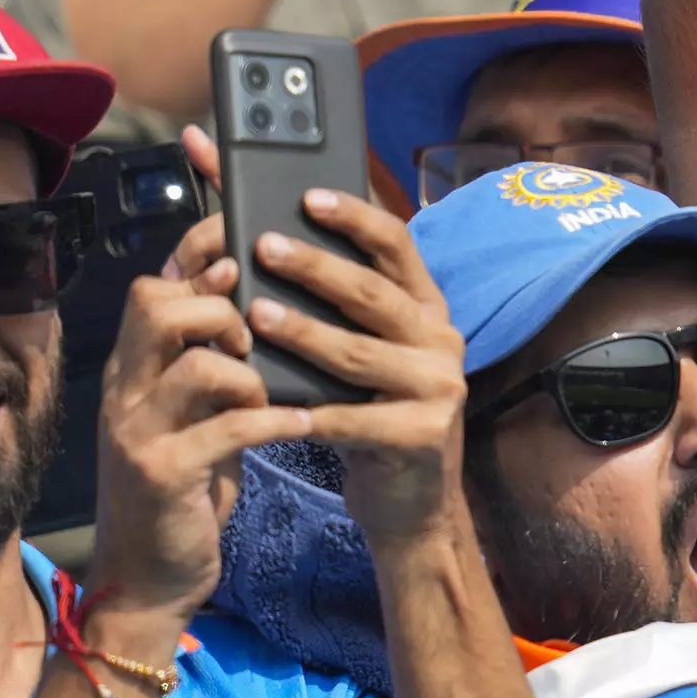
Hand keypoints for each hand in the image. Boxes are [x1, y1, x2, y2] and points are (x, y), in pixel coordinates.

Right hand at [84, 133, 311, 646]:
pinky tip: (299, 424)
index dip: (198, 247)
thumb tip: (248, 293)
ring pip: (193, 362)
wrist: (150, 576)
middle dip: (219, 304)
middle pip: (156, 303)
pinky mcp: (160, 474)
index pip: (154, 282)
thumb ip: (210, 358)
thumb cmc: (187, 486)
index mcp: (134, 367)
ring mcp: (135, 431)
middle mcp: (124, 389)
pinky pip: (223, 428)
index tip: (247, 233)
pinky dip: (270, 421)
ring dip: (248, 368)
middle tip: (256, 334)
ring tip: (273, 389)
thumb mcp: (195, 413)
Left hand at [227, 181, 471, 548]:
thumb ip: (329, 304)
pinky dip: (312, 412)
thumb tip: (265, 233)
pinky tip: (272, 405)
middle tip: (261, 245)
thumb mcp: (360, 351)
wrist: (412, 503)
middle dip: (315, 266)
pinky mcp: (423, 436)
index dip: (354, 216)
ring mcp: (439, 387)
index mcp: (424, 307)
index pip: (396, 244)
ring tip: (255, 314)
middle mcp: (441, 338)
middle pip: (372, 292)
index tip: (306, 194)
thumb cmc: (370, 413)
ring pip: (358, 352)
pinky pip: (355, 419)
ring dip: (304, 332)